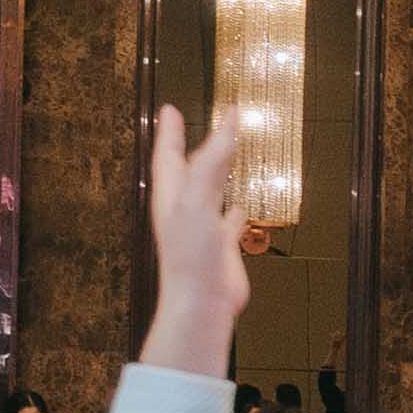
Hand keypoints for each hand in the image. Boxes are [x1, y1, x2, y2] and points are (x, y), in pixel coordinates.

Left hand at [140, 102, 247, 373]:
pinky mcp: (221, 246)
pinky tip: (242, 205)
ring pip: (210, 191)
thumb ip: (214, 161)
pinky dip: (235, 208)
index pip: (169, 155)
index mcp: (172, 195)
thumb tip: (228, 122)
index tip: (170, 110)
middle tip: (201, 125)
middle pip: (189, 169)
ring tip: (226, 156)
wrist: (201, 302)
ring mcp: (202, 228)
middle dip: (194, 147)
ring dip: (217, 173)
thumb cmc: (191, 255)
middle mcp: (184, 209)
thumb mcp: (199, 199)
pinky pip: (228, 220)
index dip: (170, 132)